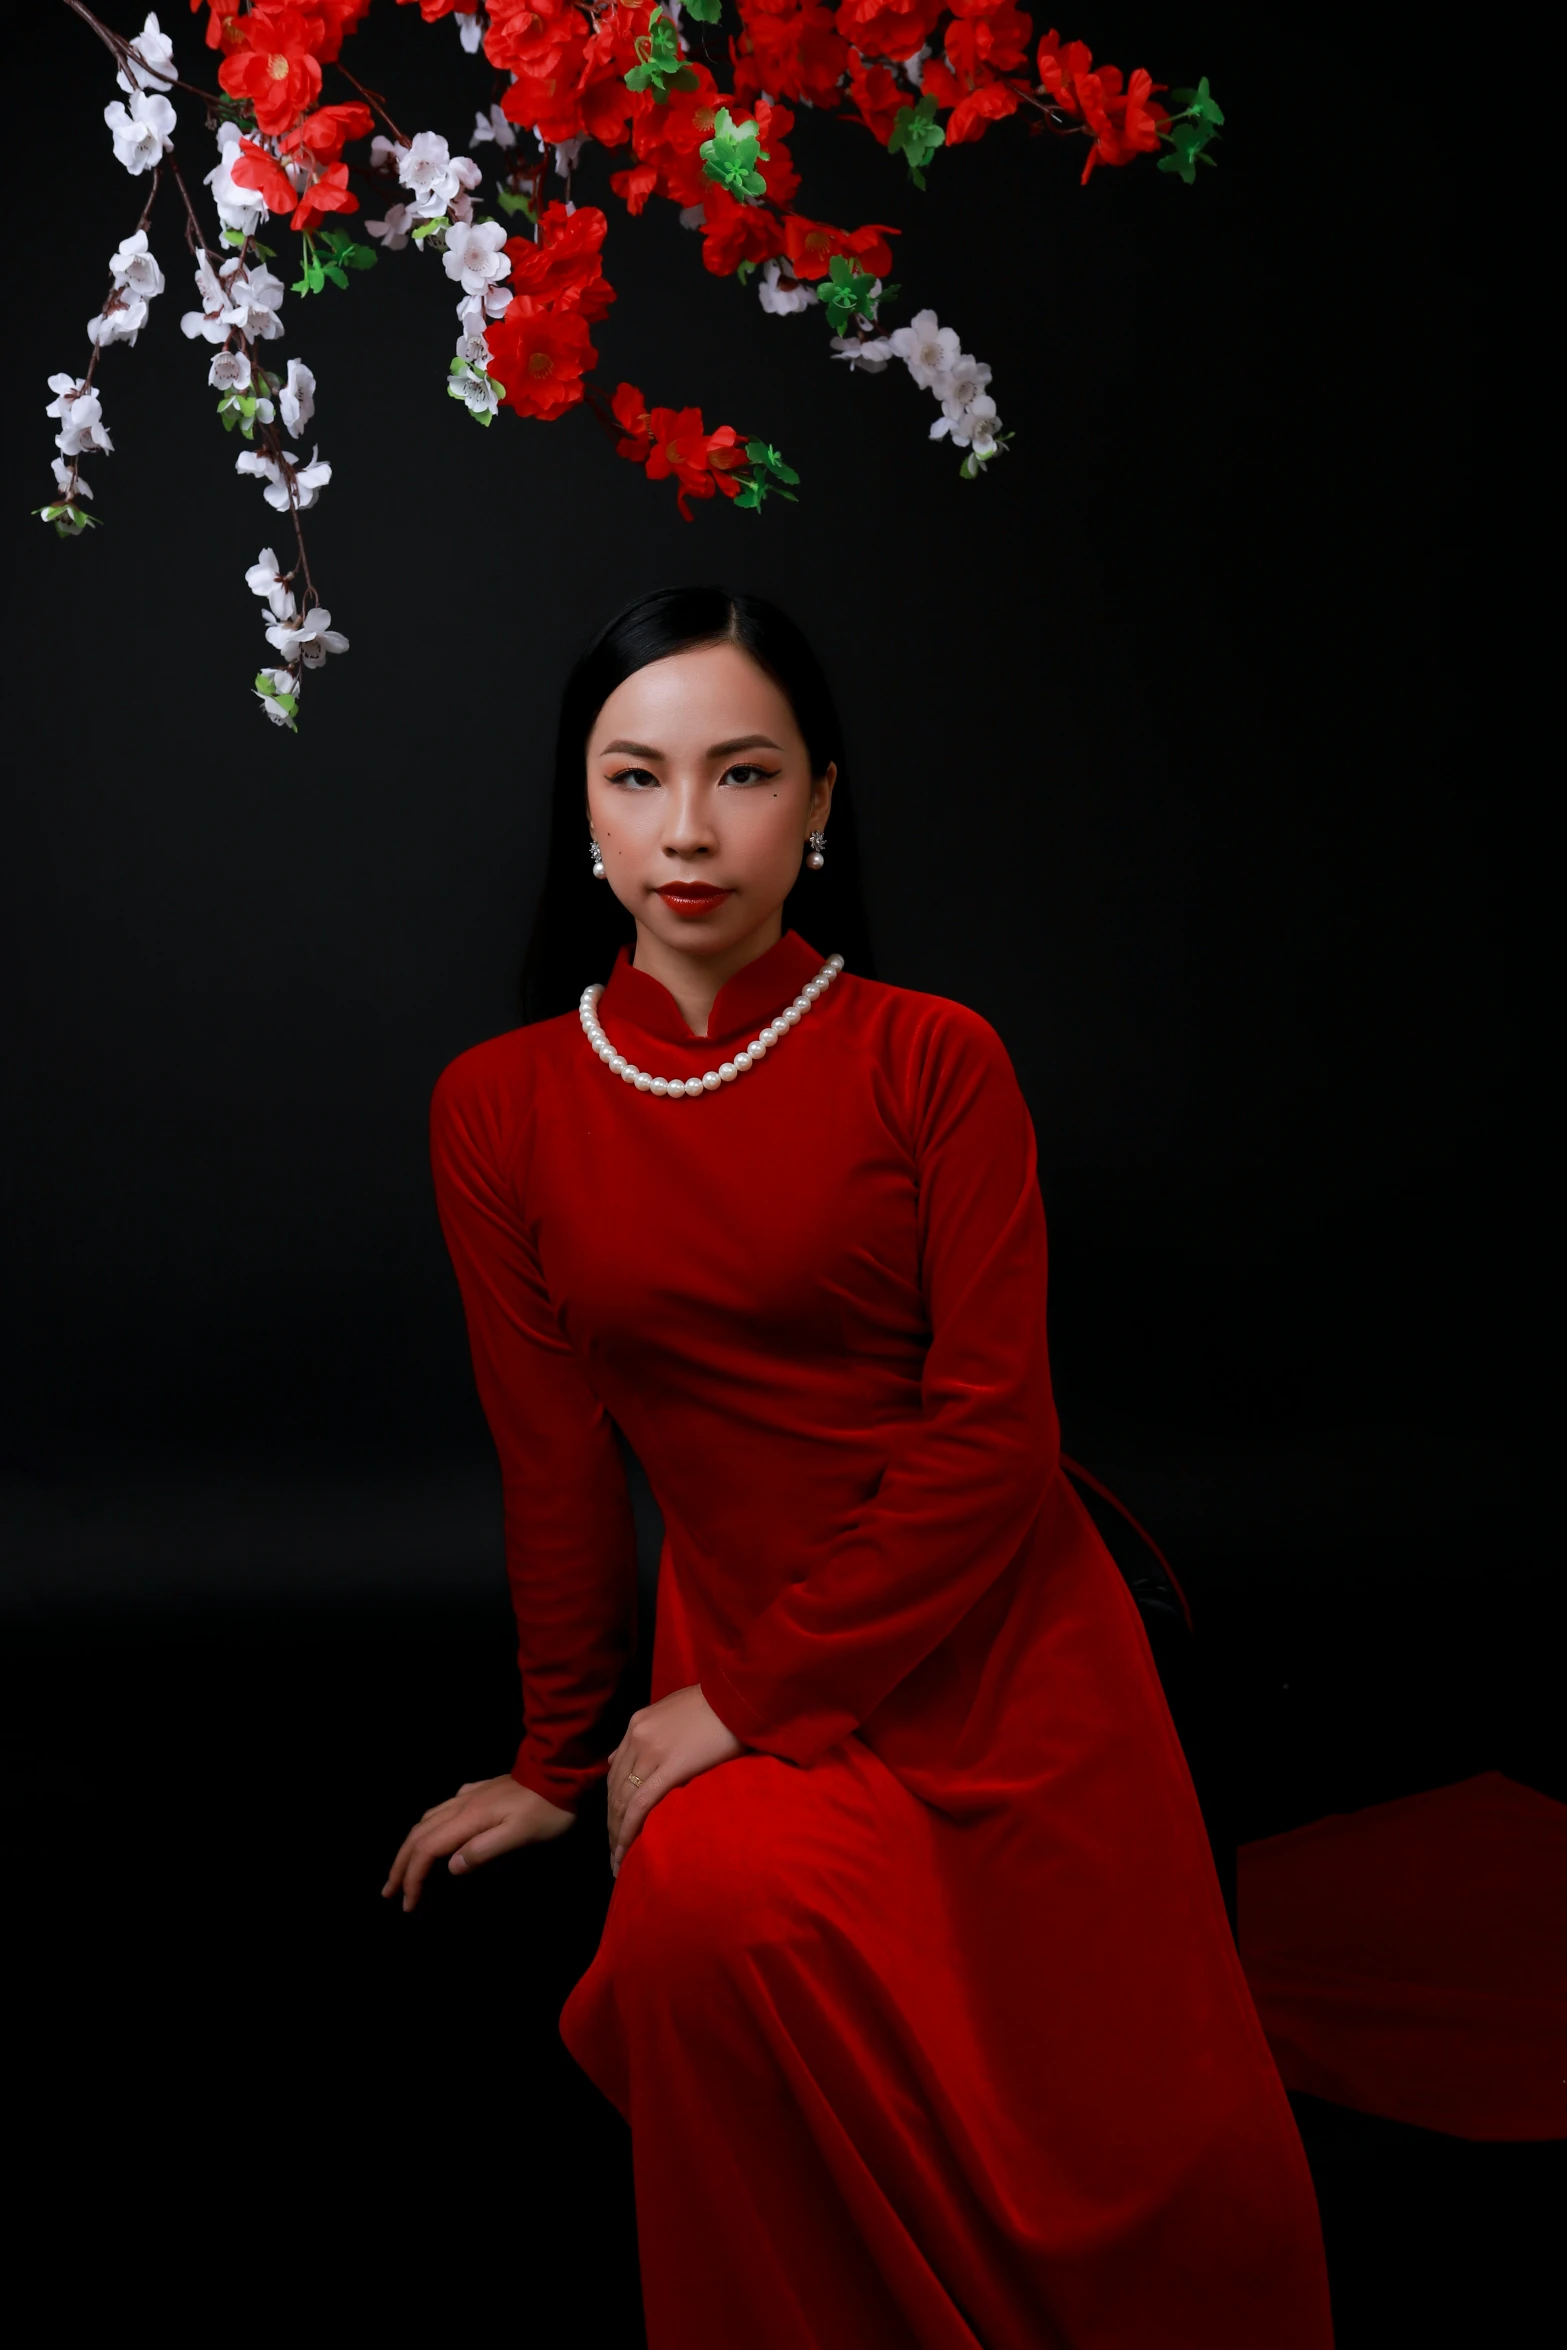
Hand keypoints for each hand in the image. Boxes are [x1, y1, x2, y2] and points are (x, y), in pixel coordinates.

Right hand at [382, 1773, 574, 1912]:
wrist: (560, 1771)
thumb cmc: (545, 1810)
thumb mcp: (519, 1835)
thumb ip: (483, 1850)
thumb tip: (449, 1867)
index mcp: (468, 1819)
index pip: (427, 1851)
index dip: (413, 1878)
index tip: (407, 1904)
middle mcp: (461, 1805)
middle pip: (418, 1835)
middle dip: (400, 1865)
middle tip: (388, 1892)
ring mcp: (470, 1795)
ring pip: (427, 1820)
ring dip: (410, 1846)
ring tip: (403, 1867)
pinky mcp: (480, 1791)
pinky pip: (443, 1809)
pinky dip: (429, 1827)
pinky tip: (435, 1831)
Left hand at [606, 1683, 743, 1876]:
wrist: (739, 1694)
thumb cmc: (715, 1703)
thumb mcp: (671, 1711)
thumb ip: (646, 1734)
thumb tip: (616, 1758)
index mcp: (637, 1724)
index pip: (615, 1772)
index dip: (613, 1803)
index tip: (614, 1826)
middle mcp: (637, 1737)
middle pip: (615, 1789)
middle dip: (611, 1824)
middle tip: (613, 1853)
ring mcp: (651, 1751)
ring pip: (623, 1801)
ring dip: (617, 1834)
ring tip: (618, 1860)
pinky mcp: (671, 1766)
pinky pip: (641, 1805)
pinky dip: (629, 1831)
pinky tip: (627, 1851)